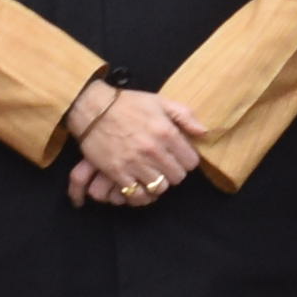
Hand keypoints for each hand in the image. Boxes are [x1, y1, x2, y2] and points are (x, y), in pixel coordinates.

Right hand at [68, 86, 207, 206]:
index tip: (178, 155)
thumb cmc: (127, 103)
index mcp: (166, 132)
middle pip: (178, 177)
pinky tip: (140, 184)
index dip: (187, 159)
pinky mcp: (118, 173)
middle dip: (174, 171)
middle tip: (165, 164)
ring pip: (160, 187)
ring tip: (153, 173)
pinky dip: (142, 194)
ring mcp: (135, 163)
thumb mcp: (159, 101)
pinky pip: (138, 195)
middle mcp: (153, 150)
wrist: (92, 108)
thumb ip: (185, 115)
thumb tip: (204, 132)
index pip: (191, 161)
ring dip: (159, 182)